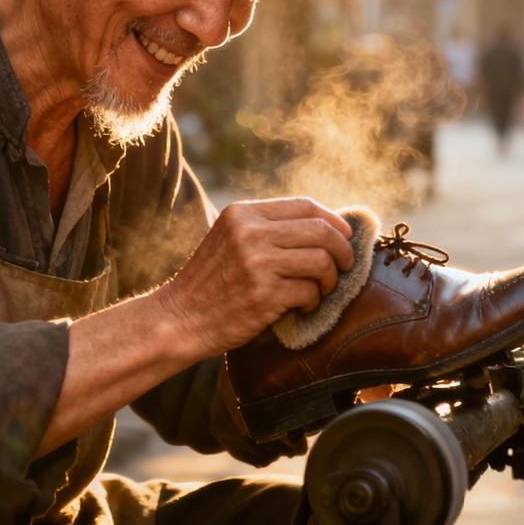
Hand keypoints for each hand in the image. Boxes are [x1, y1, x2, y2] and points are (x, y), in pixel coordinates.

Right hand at [154, 197, 354, 356]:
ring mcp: (256, 263)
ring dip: (329, 280)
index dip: (334, 221)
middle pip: (321, 231)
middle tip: (343, 266)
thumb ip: (266, 228)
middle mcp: (249, 233)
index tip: (344, 237)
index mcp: (242, 214)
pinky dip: (312, 302)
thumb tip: (325, 225)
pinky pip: (310, 292)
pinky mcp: (263, 294)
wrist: (179, 318)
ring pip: (321, 261)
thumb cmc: (210, 282)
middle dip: (342, 250)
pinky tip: (300, 307)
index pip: (305, 206)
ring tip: (318, 290)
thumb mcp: (229, 239)